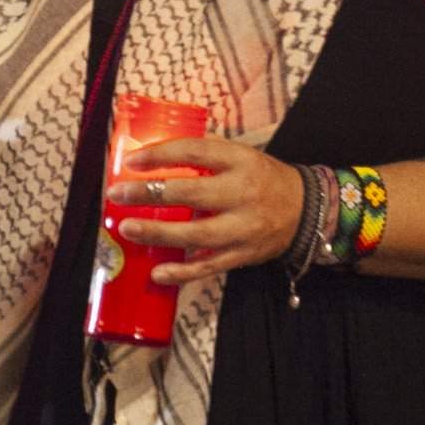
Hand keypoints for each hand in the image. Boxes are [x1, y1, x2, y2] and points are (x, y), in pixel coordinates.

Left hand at [104, 136, 302, 285]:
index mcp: (240, 161)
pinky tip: (157, 272)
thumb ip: (204, 154)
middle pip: (193, 193)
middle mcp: (243, 193)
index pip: (196, 152)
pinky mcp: (244, 255)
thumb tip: (152, 153)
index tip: (132, 160)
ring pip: (198, 234)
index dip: (161, 154)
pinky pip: (209, 266)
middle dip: (151, 194)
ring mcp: (245, 227)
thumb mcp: (240, 155)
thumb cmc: (262, 178)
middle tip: (118, 194)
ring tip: (127, 229)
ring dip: (159, 233)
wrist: (306, 210)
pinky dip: (182, 272)